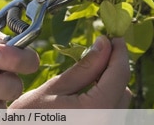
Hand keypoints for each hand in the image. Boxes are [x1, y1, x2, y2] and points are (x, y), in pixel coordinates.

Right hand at [9, 36, 130, 108]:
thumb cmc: (30, 118)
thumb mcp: (54, 89)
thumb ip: (84, 68)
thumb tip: (104, 44)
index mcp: (97, 111)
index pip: (119, 75)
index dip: (118, 53)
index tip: (113, 37)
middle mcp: (108, 123)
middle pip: (123, 89)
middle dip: (113, 68)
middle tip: (97, 52)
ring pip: (119, 102)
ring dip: (109, 84)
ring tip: (87, 73)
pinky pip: (111, 113)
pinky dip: (103, 98)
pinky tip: (85, 92)